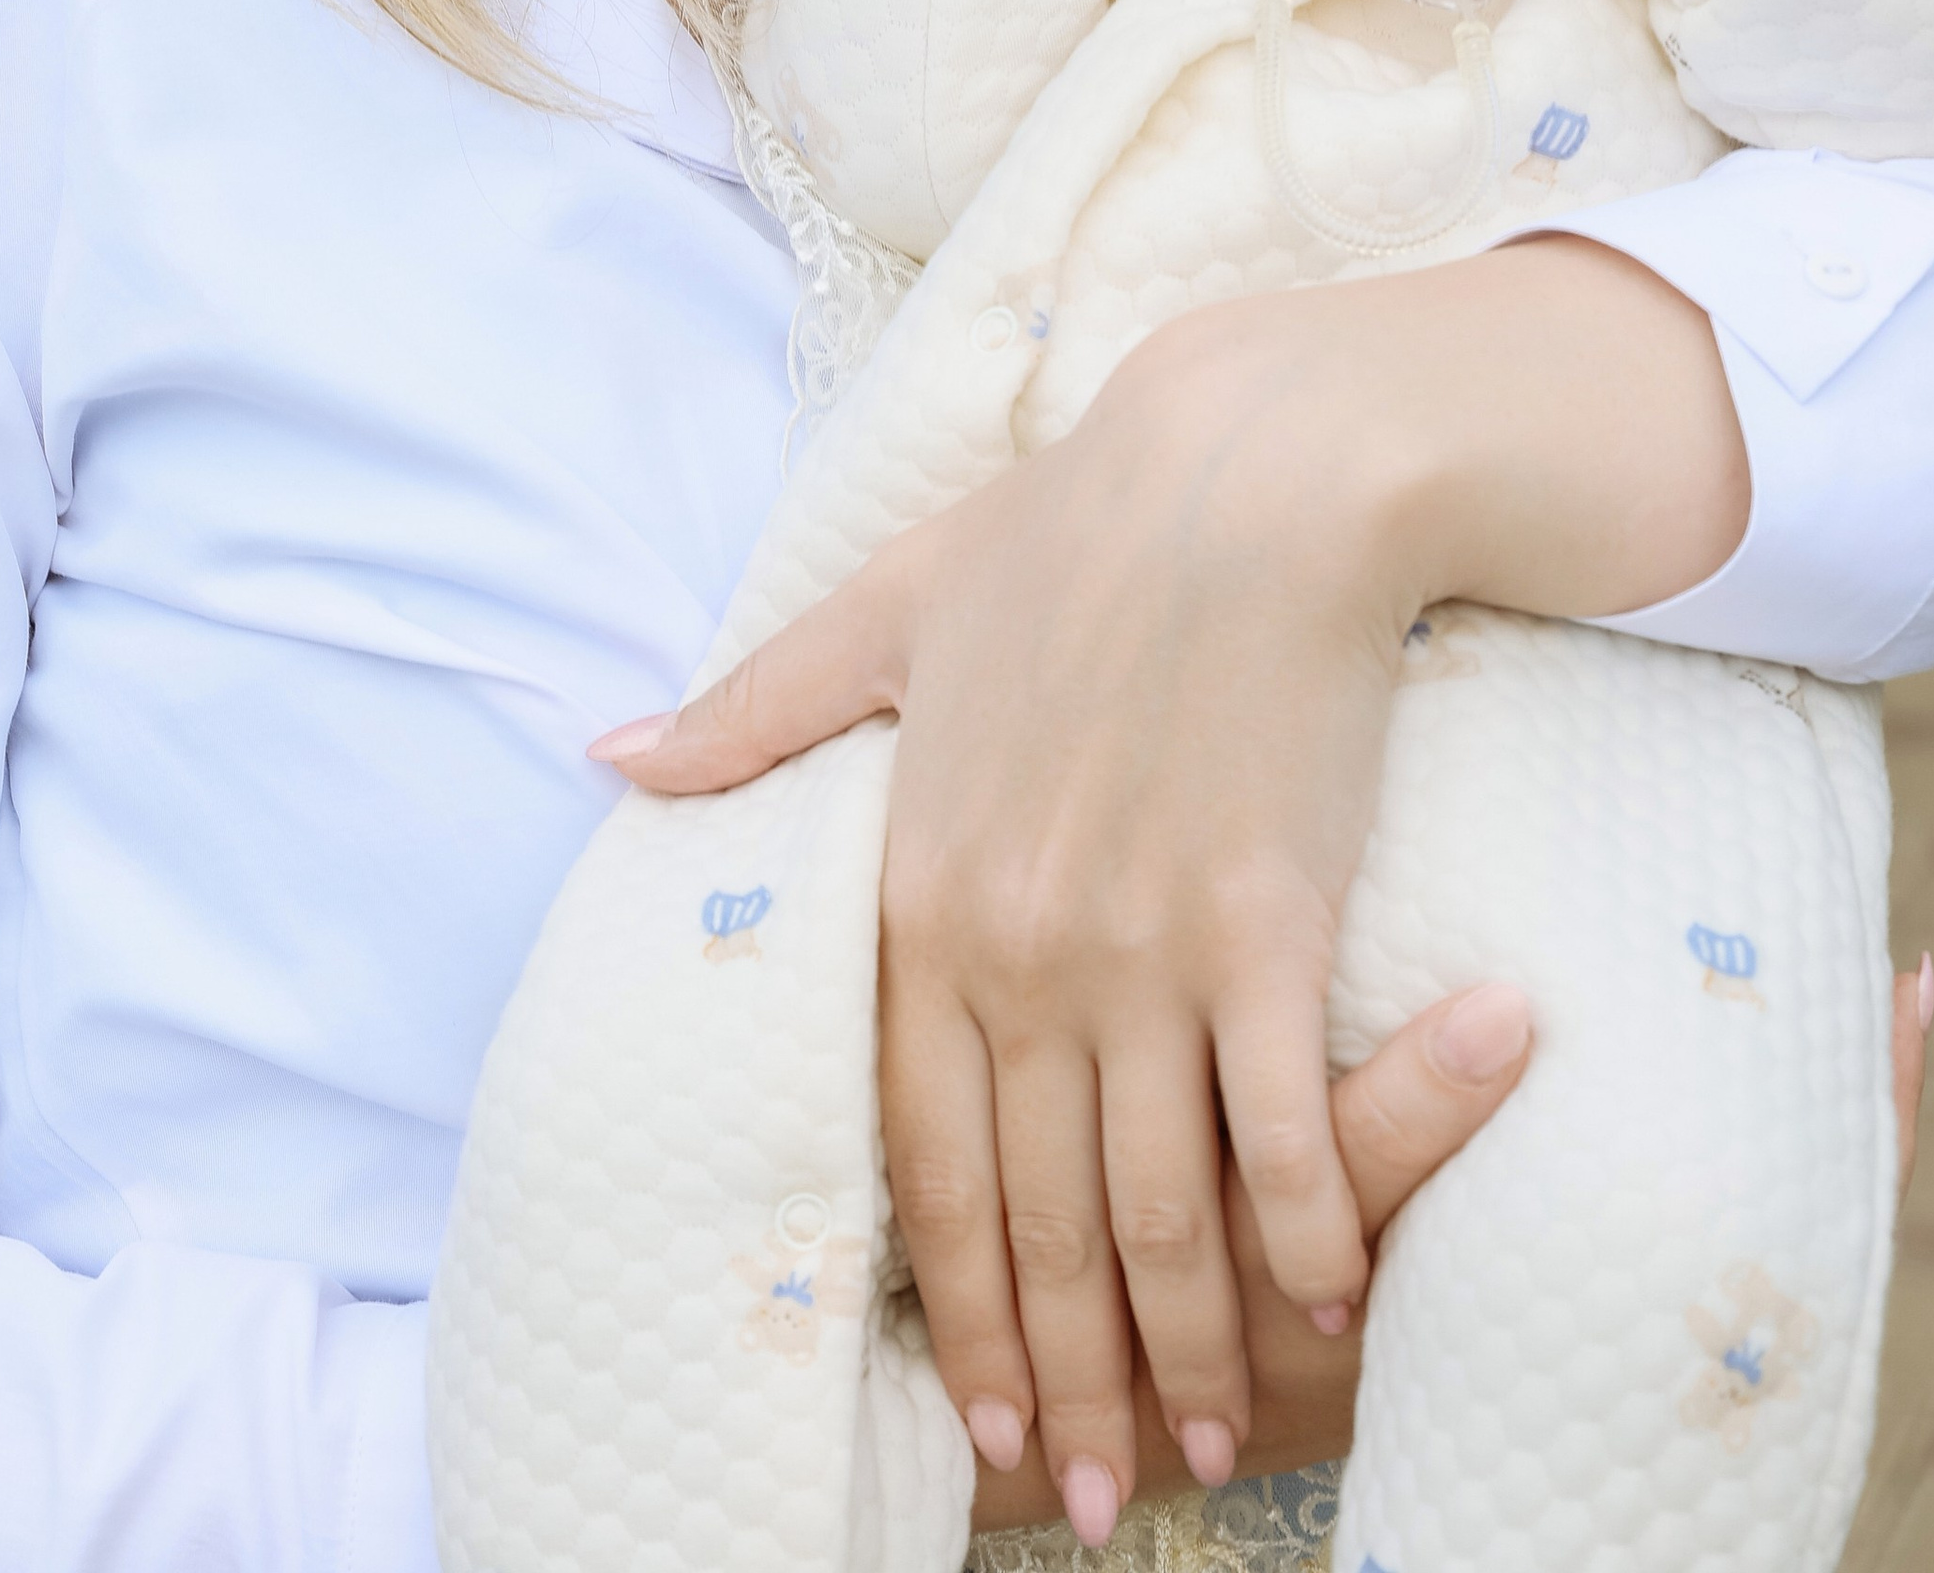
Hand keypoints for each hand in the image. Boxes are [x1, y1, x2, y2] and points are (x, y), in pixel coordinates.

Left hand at [598, 243, 1750, 1534]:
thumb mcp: (889, 610)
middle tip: (1094, 1495)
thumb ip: (756, 710)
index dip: (955, 1306)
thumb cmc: (1076, 530)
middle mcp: (1017, 945)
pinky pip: (1281, 1130)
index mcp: (923, 890)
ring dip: (1187, 1341)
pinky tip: (1327, 1307)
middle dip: (1066, 1377)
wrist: (1247, 464)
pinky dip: (1300, 1236)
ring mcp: (1142, 945)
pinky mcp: (1267, 924)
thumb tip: (606, 759)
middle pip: (1033, 1216)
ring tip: (1215, 1438)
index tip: (986, 1418)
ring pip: (1153, 1203)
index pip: (921, 1158)